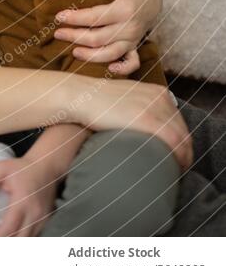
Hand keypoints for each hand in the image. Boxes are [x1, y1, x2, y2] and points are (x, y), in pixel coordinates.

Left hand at [0, 156, 57, 236]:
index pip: (9, 228)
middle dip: (3, 243)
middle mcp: (35, 213)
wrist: (46, 165)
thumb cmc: (24, 167)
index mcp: (23, 202)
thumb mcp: (1, 168)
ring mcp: (42, 218)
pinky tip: (11, 233)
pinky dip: (21, 237)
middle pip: (18, 239)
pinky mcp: (45, 220)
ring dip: (13, 241)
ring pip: (26, 239)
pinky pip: (32, 235)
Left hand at [54, 0, 160, 74]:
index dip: (76, 18)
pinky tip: (109, 69)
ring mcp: (132, 39)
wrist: (152, 1)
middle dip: (76, 37)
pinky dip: (122, 69)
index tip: (59, 16)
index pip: (95, 17)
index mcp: (124, 9)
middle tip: (58, 33)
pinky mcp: (134, 47)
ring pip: (110, 53)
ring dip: (90, 55)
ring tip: (73, 52)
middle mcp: (128, 27)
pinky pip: (132, 63)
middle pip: (98, 38)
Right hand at [72, 77, 192, 171]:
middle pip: (183, 131)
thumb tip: (148, 134)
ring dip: (182, 158)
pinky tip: (171, 169)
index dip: (181, 142)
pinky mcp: (146, 118)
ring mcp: (154, 107)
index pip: (179, 122)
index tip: (175, 157)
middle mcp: (160, 97)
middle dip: (184, 152)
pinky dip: (176, 157)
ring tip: (173, 173)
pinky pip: (172, 141)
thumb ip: (142, 110)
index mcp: (157, 92)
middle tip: (176, 170)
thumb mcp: (127, 100)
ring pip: (182, 138)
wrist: (81, 96)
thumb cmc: (98, 103)